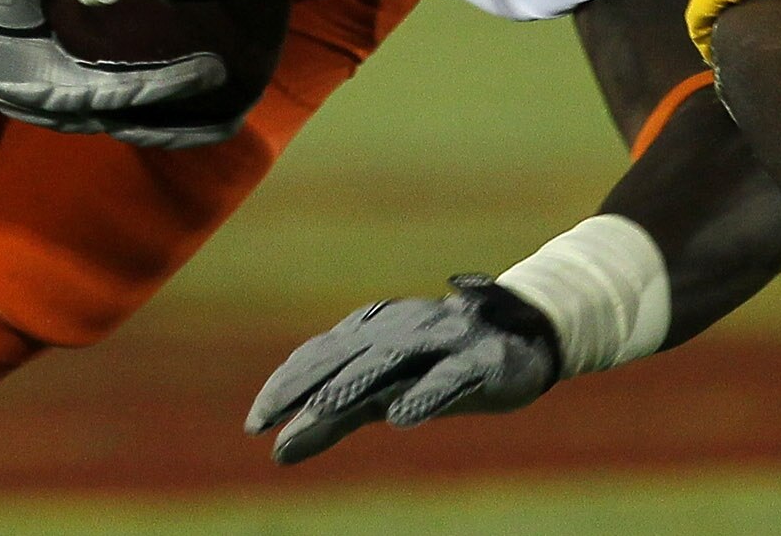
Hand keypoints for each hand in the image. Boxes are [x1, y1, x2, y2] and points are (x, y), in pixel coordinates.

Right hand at [0, 0, 232, 145]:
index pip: (122, 90)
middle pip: (136, 118)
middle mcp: (65, 107)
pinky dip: (153, 119)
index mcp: (52, 84)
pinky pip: (120, 116)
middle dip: (183, 112)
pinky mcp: (70, 101)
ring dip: (174, 126)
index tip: (208, 71)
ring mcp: (67, 109)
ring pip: (131, 125)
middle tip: (232, 92)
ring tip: (224, 121)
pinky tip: (186, 116)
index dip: (166, 84)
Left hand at [244, 282, 560, 462]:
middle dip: (304, 385)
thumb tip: (277, 452)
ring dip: (354, 384)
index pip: (320, 352)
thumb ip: (335, 417)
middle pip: (345, 354)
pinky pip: (450, 377)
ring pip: (391, 360)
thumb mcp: (386, 390)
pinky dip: (425, 393)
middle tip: (268, 420)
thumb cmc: (440, 366)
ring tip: (320, 411)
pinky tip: (403, 416)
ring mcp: (443, 340)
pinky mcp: (481, 360)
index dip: (286, 384)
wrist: (525, 336)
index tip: (255, 422)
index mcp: (375, 330)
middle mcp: (403, 328)